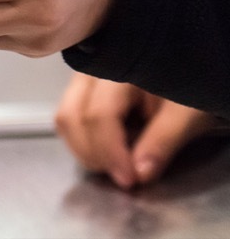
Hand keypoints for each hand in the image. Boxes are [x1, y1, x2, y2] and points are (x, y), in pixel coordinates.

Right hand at [55, 73, 217, 188]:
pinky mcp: (79, 90)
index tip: (129, 180)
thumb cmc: (186, 91)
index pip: (99, 114)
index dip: (110, 152)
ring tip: (115, 165)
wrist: (182, 72)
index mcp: (120, 71)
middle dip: (94, 155)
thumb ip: (163, 141)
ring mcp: (80, 79)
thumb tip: (139, 174)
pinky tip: (108, 150)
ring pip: (64, 119)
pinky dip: (83, 142)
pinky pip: (67, 118)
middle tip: (123, 176)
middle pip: (72, 117)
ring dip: (85, 150)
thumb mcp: (186, 115)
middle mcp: (91, 71)